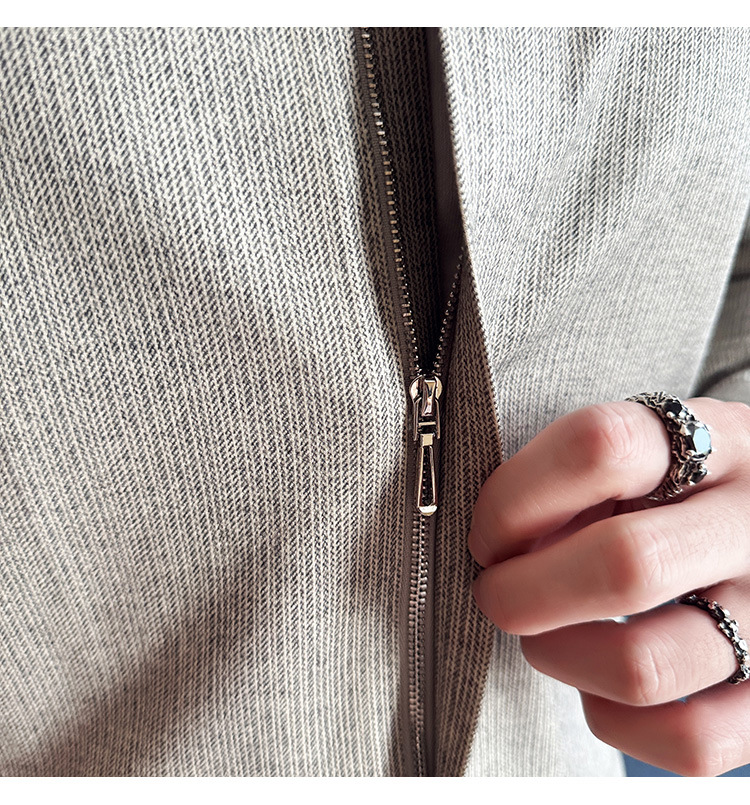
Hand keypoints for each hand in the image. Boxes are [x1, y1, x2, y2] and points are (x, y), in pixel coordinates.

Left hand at [468, 398, 749, 776]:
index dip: (514, 498)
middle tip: (494, 592)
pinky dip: (619, 724)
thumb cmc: (677, 489)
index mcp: (710, 441)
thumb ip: (575, 482)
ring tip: (542, 637)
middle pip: (624, 564)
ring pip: (645, 665)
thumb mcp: (642, 454)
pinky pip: (692, 741)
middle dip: (523, 592)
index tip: (487, 534)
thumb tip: (495, 546)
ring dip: (559, 657)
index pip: (601, 447)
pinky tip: (598, 687)